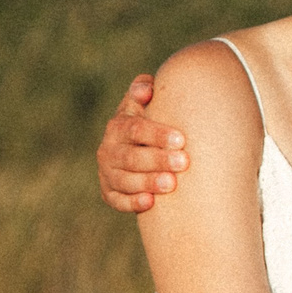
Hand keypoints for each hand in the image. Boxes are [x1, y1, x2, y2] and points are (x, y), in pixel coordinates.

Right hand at [98, 73, 184, 213]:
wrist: (142, 149)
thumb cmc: (152, 124)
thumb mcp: (144, 105)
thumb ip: (143, 91)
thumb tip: (146, 89)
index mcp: (118, 126)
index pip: (135, 130)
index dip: (157, 134)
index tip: (181, 140)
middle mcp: (108, 149)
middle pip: (131, 157)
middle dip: (157, 160)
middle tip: (183, 163)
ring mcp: (108, 173)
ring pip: (125, 180)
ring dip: (148, 182)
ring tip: (172, 184)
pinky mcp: (110, 193)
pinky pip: (117, 200)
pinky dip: (132, 203)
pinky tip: (150, 203)